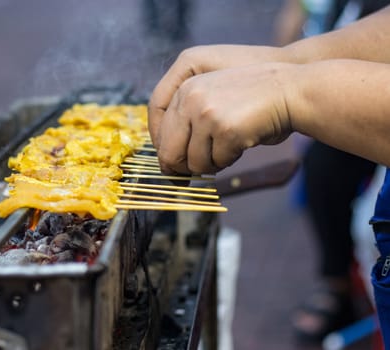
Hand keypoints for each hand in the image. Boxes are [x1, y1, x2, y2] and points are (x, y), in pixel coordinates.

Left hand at [152, 62, 298, 174]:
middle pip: (169, 152)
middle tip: (191, 175)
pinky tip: (242, 143)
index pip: (157, 131)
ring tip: (227, 148)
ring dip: (211, 164)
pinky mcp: (225, 129)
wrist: (289, 90)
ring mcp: (206, 114)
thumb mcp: (212, 96)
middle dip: (181, 168)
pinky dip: (229, 160)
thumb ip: (187, 119)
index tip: (172, 168)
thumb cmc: (251, 100)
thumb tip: (168, 160)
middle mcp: (190, 99)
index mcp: (183, 90)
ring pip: (194, 163)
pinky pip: (217, 163)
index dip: (164, 154)